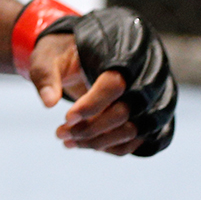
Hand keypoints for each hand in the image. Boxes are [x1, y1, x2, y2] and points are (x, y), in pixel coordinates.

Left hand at [24, 4, 176, 156]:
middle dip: (89, 129)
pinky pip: (142, 139)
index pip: (114, 85)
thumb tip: (48, 103)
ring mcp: (155, 95)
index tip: (66, 118)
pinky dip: (114, 147)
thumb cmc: (65, 52)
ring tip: (68, 141)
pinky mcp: (154, 113)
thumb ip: (46, 74)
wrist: (84, 53)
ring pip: (134, 130)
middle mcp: (147, 74)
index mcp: (121, 52)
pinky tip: (87, 144)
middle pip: (125, 112)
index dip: (90, 106)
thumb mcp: (47, 54)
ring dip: (99, 142)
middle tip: (60, 134)